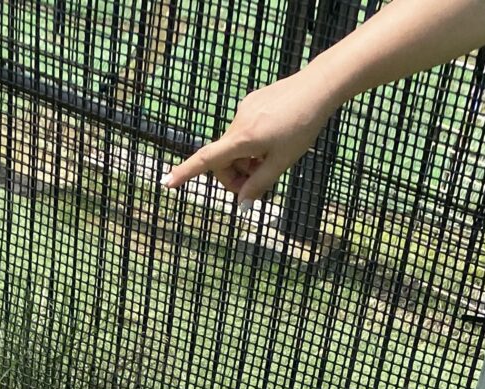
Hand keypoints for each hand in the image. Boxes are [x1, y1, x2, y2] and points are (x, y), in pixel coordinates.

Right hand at [160, 69, 337, 201]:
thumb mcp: (283, 162)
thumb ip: (260, 184)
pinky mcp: (252, 102)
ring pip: (235, 147)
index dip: (186, 172)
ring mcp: (244, 110)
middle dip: (235, 176)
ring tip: (272, 160)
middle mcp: (238, 122)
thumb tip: (243, 204)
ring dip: (247, 161)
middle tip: (258, 187)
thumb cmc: (303, 125)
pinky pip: (245, 132)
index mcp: (243, 138)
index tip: (166, 183)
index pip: (208, 159)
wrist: (318, 87)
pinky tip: (275, 141)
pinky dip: (253, 145)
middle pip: (223, 159)